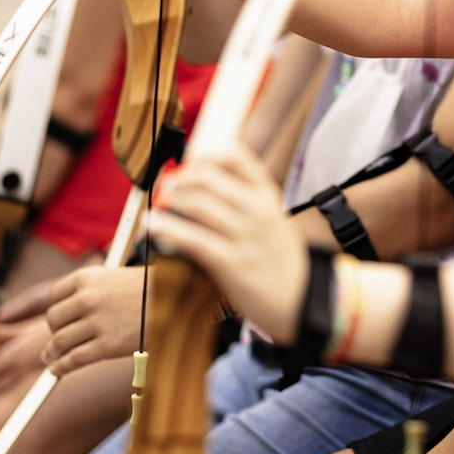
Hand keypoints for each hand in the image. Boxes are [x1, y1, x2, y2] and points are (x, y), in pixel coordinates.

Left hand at [22, 264, 148, 376]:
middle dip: (55, 330)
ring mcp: (96, 323)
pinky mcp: (106, 346)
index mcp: (88, 277)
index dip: (57, 307)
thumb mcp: (118, 277)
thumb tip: (73, 311)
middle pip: (53, 319)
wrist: (177, 302)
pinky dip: (61, 367)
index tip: (60, 317)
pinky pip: (73, 359)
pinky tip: (56, 370)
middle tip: (59, 337)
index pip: (54, 294)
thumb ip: (94, 290)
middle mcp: (87, 298)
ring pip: (59, 341)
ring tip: (50, 357)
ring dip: (52, 352)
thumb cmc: (151, 289)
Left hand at [145, 145, 304, 339]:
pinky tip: (154, 227)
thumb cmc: (279, 258)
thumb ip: (242, 200)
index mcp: (266, 194)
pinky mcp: (232, 263)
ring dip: (170, 201)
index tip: (188, 163)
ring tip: (158, 204)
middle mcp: (257, 210)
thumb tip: (198, 183)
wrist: (300, 297)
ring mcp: (245, 236)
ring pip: (197, 205)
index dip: (204, 156)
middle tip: (167, 185)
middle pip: (208, 178)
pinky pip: (193, 240)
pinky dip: (168, 230)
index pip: (235, 157)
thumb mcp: (271, 218)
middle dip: (180, 179)